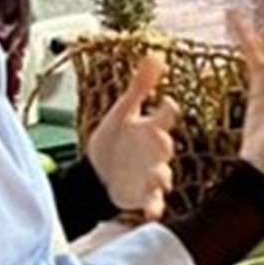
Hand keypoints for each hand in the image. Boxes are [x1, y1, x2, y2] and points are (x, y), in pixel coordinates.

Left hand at [85, 50, 177, 218]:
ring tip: (157, 178)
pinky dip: (154, 207)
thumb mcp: (123, 110)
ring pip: (162, 175)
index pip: (165, 115)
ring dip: (160, 176)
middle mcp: (155, 151)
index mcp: (150, 127)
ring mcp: (151, 174)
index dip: (166, 110)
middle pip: (165, 146)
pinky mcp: (144, 196)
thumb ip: (141, 85)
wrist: (96, 174)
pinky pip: (154, 203)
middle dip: (162, 144)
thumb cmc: (114, 140)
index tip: (166, 103)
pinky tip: (151, 210)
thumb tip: (156, 53)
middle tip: (160, 140)